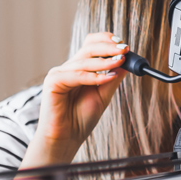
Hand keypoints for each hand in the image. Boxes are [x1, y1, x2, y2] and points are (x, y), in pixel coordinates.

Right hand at [31, 32, 127, 162]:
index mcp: (80, 68)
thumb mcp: (103, 95)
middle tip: (125, 49)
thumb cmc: (81, 119)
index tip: (124, 46)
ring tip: (120, 62)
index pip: (91, 45)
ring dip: (105, 61)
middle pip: (89, 48)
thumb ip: (113, 79)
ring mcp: (59, 74)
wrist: (67, 138)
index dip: (107, 41)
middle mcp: (69, 68)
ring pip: (84, 61)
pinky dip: (93, 76)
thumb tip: (127, 62)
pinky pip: (76, 75)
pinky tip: (107, 78)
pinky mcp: (53, 83)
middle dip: (109, 47)